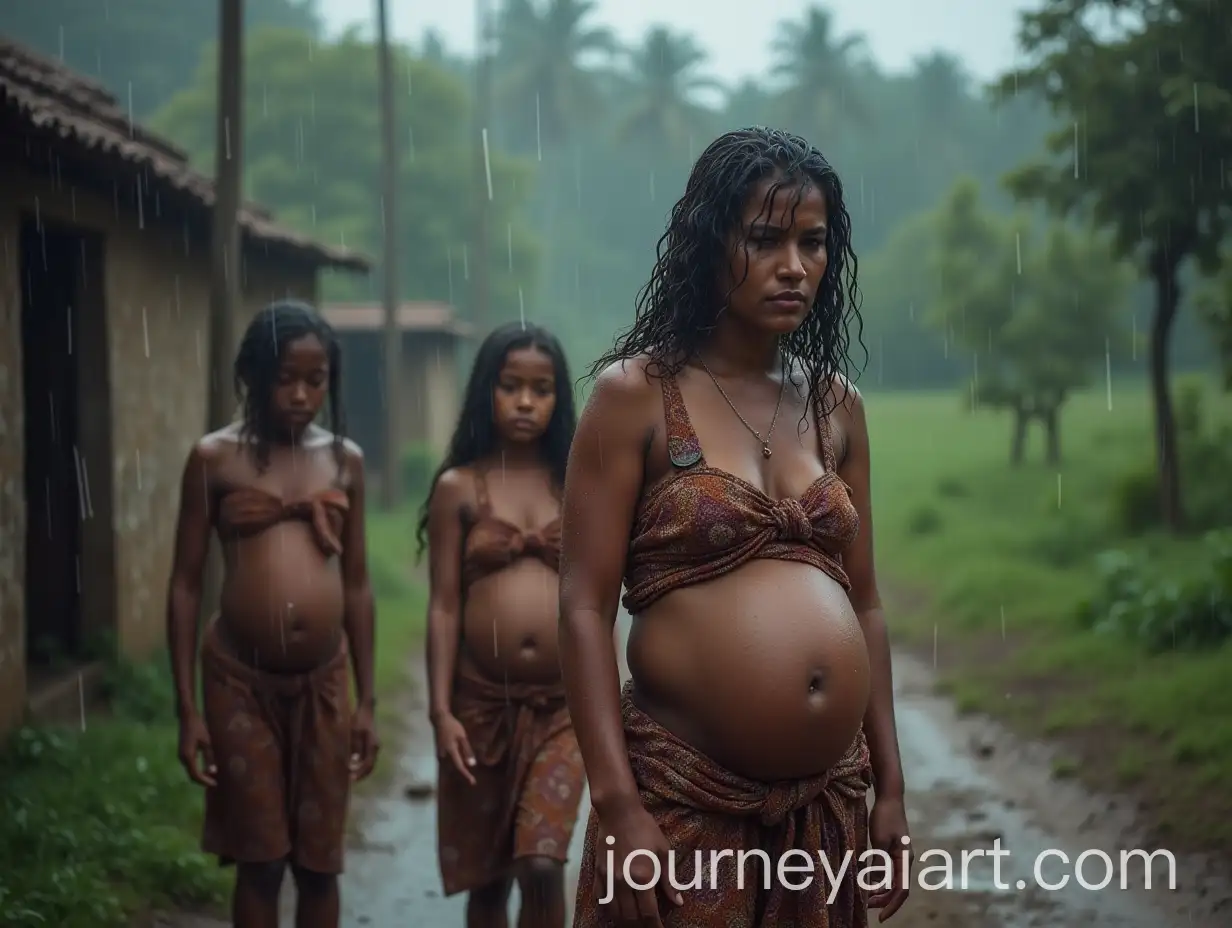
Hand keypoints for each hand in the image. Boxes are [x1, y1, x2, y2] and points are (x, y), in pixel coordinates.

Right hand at [177, 713, 215, 786]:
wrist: (187, 718)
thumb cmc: (199, 728)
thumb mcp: (207, 742)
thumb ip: (209, 757)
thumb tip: (212, 772)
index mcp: (188, 756)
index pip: (195, 775)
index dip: (205, 781)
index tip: (214, 784)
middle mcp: (182, 758)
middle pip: (192, 775)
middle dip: (203, 780)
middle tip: (215, 782)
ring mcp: (181, 756)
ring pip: (190, 770)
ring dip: (200, 775)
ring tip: (213, 777)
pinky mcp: (183, 753)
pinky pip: (190, 765)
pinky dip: (197, 769)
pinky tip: (206, 769)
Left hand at [350, 704, 379, 780]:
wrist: (366, 709)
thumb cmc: (359, 720)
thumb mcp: (355, 732)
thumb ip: (355, 747)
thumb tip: (353, 762)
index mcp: (373, 745)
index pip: (368, 764)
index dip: (360, 772)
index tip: (350, 778)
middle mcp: (375, 747)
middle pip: (370, 766)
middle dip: (360, 774)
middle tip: (349, 780)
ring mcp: (374, 746)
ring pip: (369, 763)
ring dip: (361, 770)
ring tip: (350, 776)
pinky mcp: (370, 745)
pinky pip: (367, 758)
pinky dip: (361, 765)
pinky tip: (351, 766)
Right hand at [432, 713, 475, 784]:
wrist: (439, 720)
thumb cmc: (453, 726)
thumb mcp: (462, 737)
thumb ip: (467, 750)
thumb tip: (472, 764)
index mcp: (451, 751)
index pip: (459, 767)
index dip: (466, 775)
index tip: (473, 782)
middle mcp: (443, 755)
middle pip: (453, 769)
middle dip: (462, 776)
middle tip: (471, 780)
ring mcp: (439, 754)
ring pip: (449, 767)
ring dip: (457, 772)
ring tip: (466, 776)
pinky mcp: (438, 753)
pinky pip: (446, 763)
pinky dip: (453, 767)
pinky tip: (458, 767)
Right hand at [595, 803, 682, 926]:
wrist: (618, 811)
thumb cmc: (645, 828)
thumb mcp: (664, 851)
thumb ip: (669, 880)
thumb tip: (678, 902)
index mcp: (643, 877)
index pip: (648, 913)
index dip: (655, 926)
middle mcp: (624, 881)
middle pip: (630, 917)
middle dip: (641, 926)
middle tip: (649, 926)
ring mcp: (609, 878)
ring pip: (614, 912)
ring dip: (624, 921)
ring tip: (634, 922)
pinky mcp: (598, 872)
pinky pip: (601, 899)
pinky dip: (608, 909)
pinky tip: (616, 910)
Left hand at [867, 795, 910, 920]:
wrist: (889, 797)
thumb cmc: (885, 816)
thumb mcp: (879, 841)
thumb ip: (878, 863)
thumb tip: (874, 885)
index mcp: (904, 859)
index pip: (901, 890)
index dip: (891, 905)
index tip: (880, 917)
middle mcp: (904, 860)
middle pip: (896, 888)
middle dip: (883, 900)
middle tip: (866, 907)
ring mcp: (899, 855)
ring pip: (891, 881)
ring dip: (879, 891)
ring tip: (864, 898)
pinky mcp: (891, 850)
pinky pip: (886, 871)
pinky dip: (877, 879)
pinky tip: (866, 882)